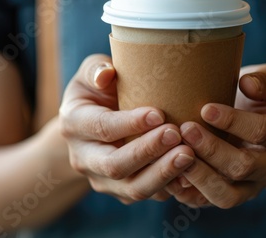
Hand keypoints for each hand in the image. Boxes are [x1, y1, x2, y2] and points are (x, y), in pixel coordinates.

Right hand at [59, 54, 194, 204]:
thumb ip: (97, 69)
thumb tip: (107, 74)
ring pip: (133, 188)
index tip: (159, 114)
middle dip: (148, 151)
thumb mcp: (91, 73)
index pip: (101, 128)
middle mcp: (83, 158)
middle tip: (176, 134)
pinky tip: (192, 172)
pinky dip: (171, 187)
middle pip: (115, 165)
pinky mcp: (122, 192)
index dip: (130, 123)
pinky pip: (148, 196)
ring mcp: (102, 180)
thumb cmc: (98, 90)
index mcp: (74, 124)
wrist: (92, 125)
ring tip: (189, 154)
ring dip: (163, 173)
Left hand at [166, 64, 265, 208]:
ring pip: (228, 195)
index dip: (234, 121)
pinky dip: (189, 194)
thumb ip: (264, 80)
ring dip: (199, 177)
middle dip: (212, 149)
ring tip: (174, 156)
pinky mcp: (234, 195)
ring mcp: (255, 186)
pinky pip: (210, 202)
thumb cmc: (264, 99)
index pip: (262, 131)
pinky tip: (170, 176)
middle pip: (244, 166)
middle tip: (185, 129)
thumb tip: (246, 84)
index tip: (205, 108)